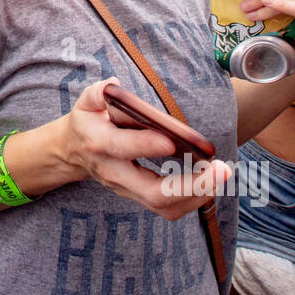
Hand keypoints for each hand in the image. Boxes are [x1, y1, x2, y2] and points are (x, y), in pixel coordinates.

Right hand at [60, 79, 231, 220]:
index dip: (146, 146)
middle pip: (153, 192)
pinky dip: (193, 199)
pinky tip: (210, 182)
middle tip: (221, 170)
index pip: (123, 148)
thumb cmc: (88, 122)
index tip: (172, 141)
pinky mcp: (138, 197)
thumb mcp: (86, 102)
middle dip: (191, 185)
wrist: (74, 152)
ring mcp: (127, 189)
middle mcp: (115, 173)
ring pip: (165, 206)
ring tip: (221, 174)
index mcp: (100, 143)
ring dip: (198, 194)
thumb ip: (97, 93)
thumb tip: (114, 86)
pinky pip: (168, 209)